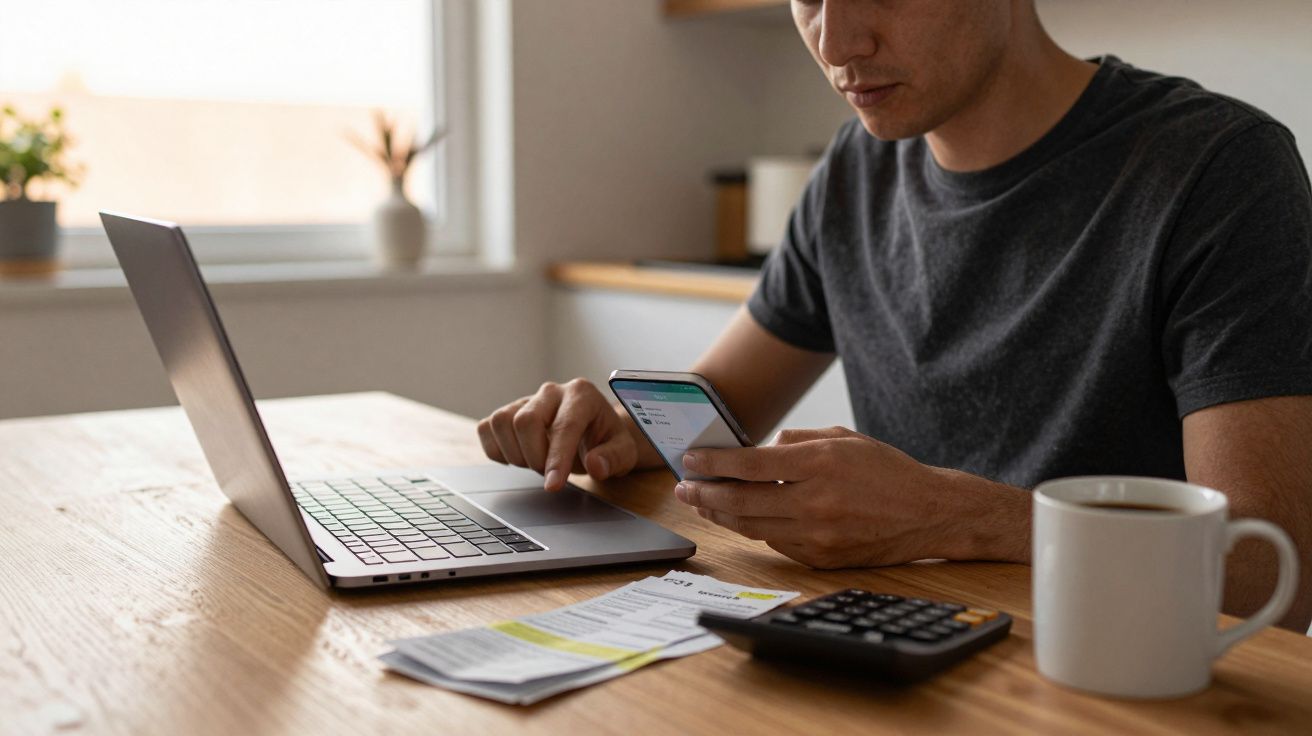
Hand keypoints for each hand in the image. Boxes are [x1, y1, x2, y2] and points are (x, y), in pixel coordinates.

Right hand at [476, 379, 639, 490]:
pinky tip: (518, 456)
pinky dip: (497, 449)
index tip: (552, 486)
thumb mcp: (623, 453)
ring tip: (536, 463)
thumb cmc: (607, 441)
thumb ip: (613, 459)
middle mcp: (551, 391)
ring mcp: (527, 399)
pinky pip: (487, 428)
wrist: (593, 433)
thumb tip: (596, 465)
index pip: (564, 426)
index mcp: (582, 395)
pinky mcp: (509, 411)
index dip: (556, 459)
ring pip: (501, 422)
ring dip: (515, 453)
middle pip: (525, 420)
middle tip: (549, 474)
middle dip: (534, 457)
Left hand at [674, 426, 1029, 567]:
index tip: (690, 460)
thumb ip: (798, 442)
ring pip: (753, 527)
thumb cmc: (886, 469)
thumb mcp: (843, 438)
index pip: (750, 465)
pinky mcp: (822, 558)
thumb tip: (759, 452)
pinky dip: (756, 529)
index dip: (713, 464)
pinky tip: (742, 518)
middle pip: (742, 501)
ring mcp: (818, 535)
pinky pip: (776, 543)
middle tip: (684, 488)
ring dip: (722, 515)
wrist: (930, 513)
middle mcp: (815, 502)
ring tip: (703, 504)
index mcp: (819, 464)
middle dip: (705, 494)